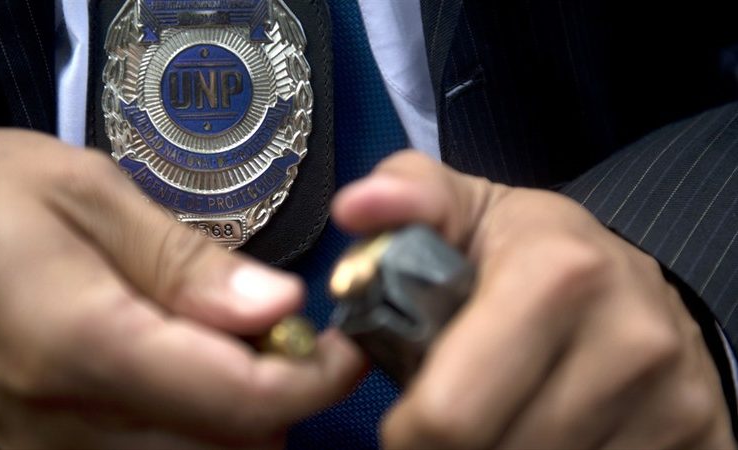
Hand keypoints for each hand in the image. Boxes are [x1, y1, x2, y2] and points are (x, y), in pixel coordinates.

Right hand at [0, 130, 364, 448]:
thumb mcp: (84, 195)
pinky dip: (188, 428)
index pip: (240, 401)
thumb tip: (280, 310)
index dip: (315, 381)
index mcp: (80, 344)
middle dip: (279, 402)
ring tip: (227, 346)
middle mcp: (60, 424)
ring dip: (236, 419)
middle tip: (282, 335)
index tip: (348, 346)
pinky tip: (179, 372)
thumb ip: (186, 263)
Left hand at [333, 151, 734, 448]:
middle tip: (448, 423)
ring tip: (498, 417)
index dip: (410, 432)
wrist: (635, 279)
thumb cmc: (532, 248)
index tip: (404, 422)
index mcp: (559, 275)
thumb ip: (406, 198)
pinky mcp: (701, 436)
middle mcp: (629, 340)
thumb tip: (355, 208)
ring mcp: (672, 398)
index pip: (451, 413)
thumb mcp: (466, 208)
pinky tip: (543, 430)